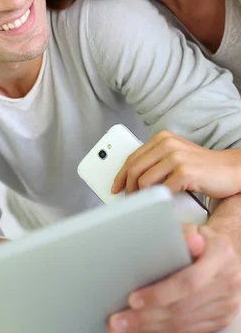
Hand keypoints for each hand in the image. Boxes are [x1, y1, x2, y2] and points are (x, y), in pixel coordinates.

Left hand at [107, 224, 240, 332]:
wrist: (228, 256)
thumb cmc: (203, 240)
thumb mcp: (193, 229)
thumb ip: (179, 233)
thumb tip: (171, 234)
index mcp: (219, 256)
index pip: (188, 281)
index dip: (159, 293)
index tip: (133, 299)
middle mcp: (226, 283)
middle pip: (182, 308)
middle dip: (146, 316)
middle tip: (119, 320)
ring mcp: (225, 305)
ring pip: (184, 325)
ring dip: (151, 328)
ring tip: (125, 327)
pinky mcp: (220, 319)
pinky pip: (189, 331)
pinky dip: (164, 332)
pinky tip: (144, 329)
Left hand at [112, 130, 240, 199]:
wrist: (231, 170)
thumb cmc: (202, 167)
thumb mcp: (176, 156)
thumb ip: (157, 161)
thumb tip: (133, 178)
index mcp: (162, 138)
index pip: (133, 156)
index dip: (121, 173)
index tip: (115, 185)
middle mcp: (167, 144)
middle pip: (134, 167)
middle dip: (126, 186)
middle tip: (126, 199)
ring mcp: (176, 157)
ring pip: (144, 179)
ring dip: (139, 195)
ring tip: (141, 204)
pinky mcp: (184, 172)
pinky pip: (161, 190)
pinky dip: (156, 200)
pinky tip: (157, 205)